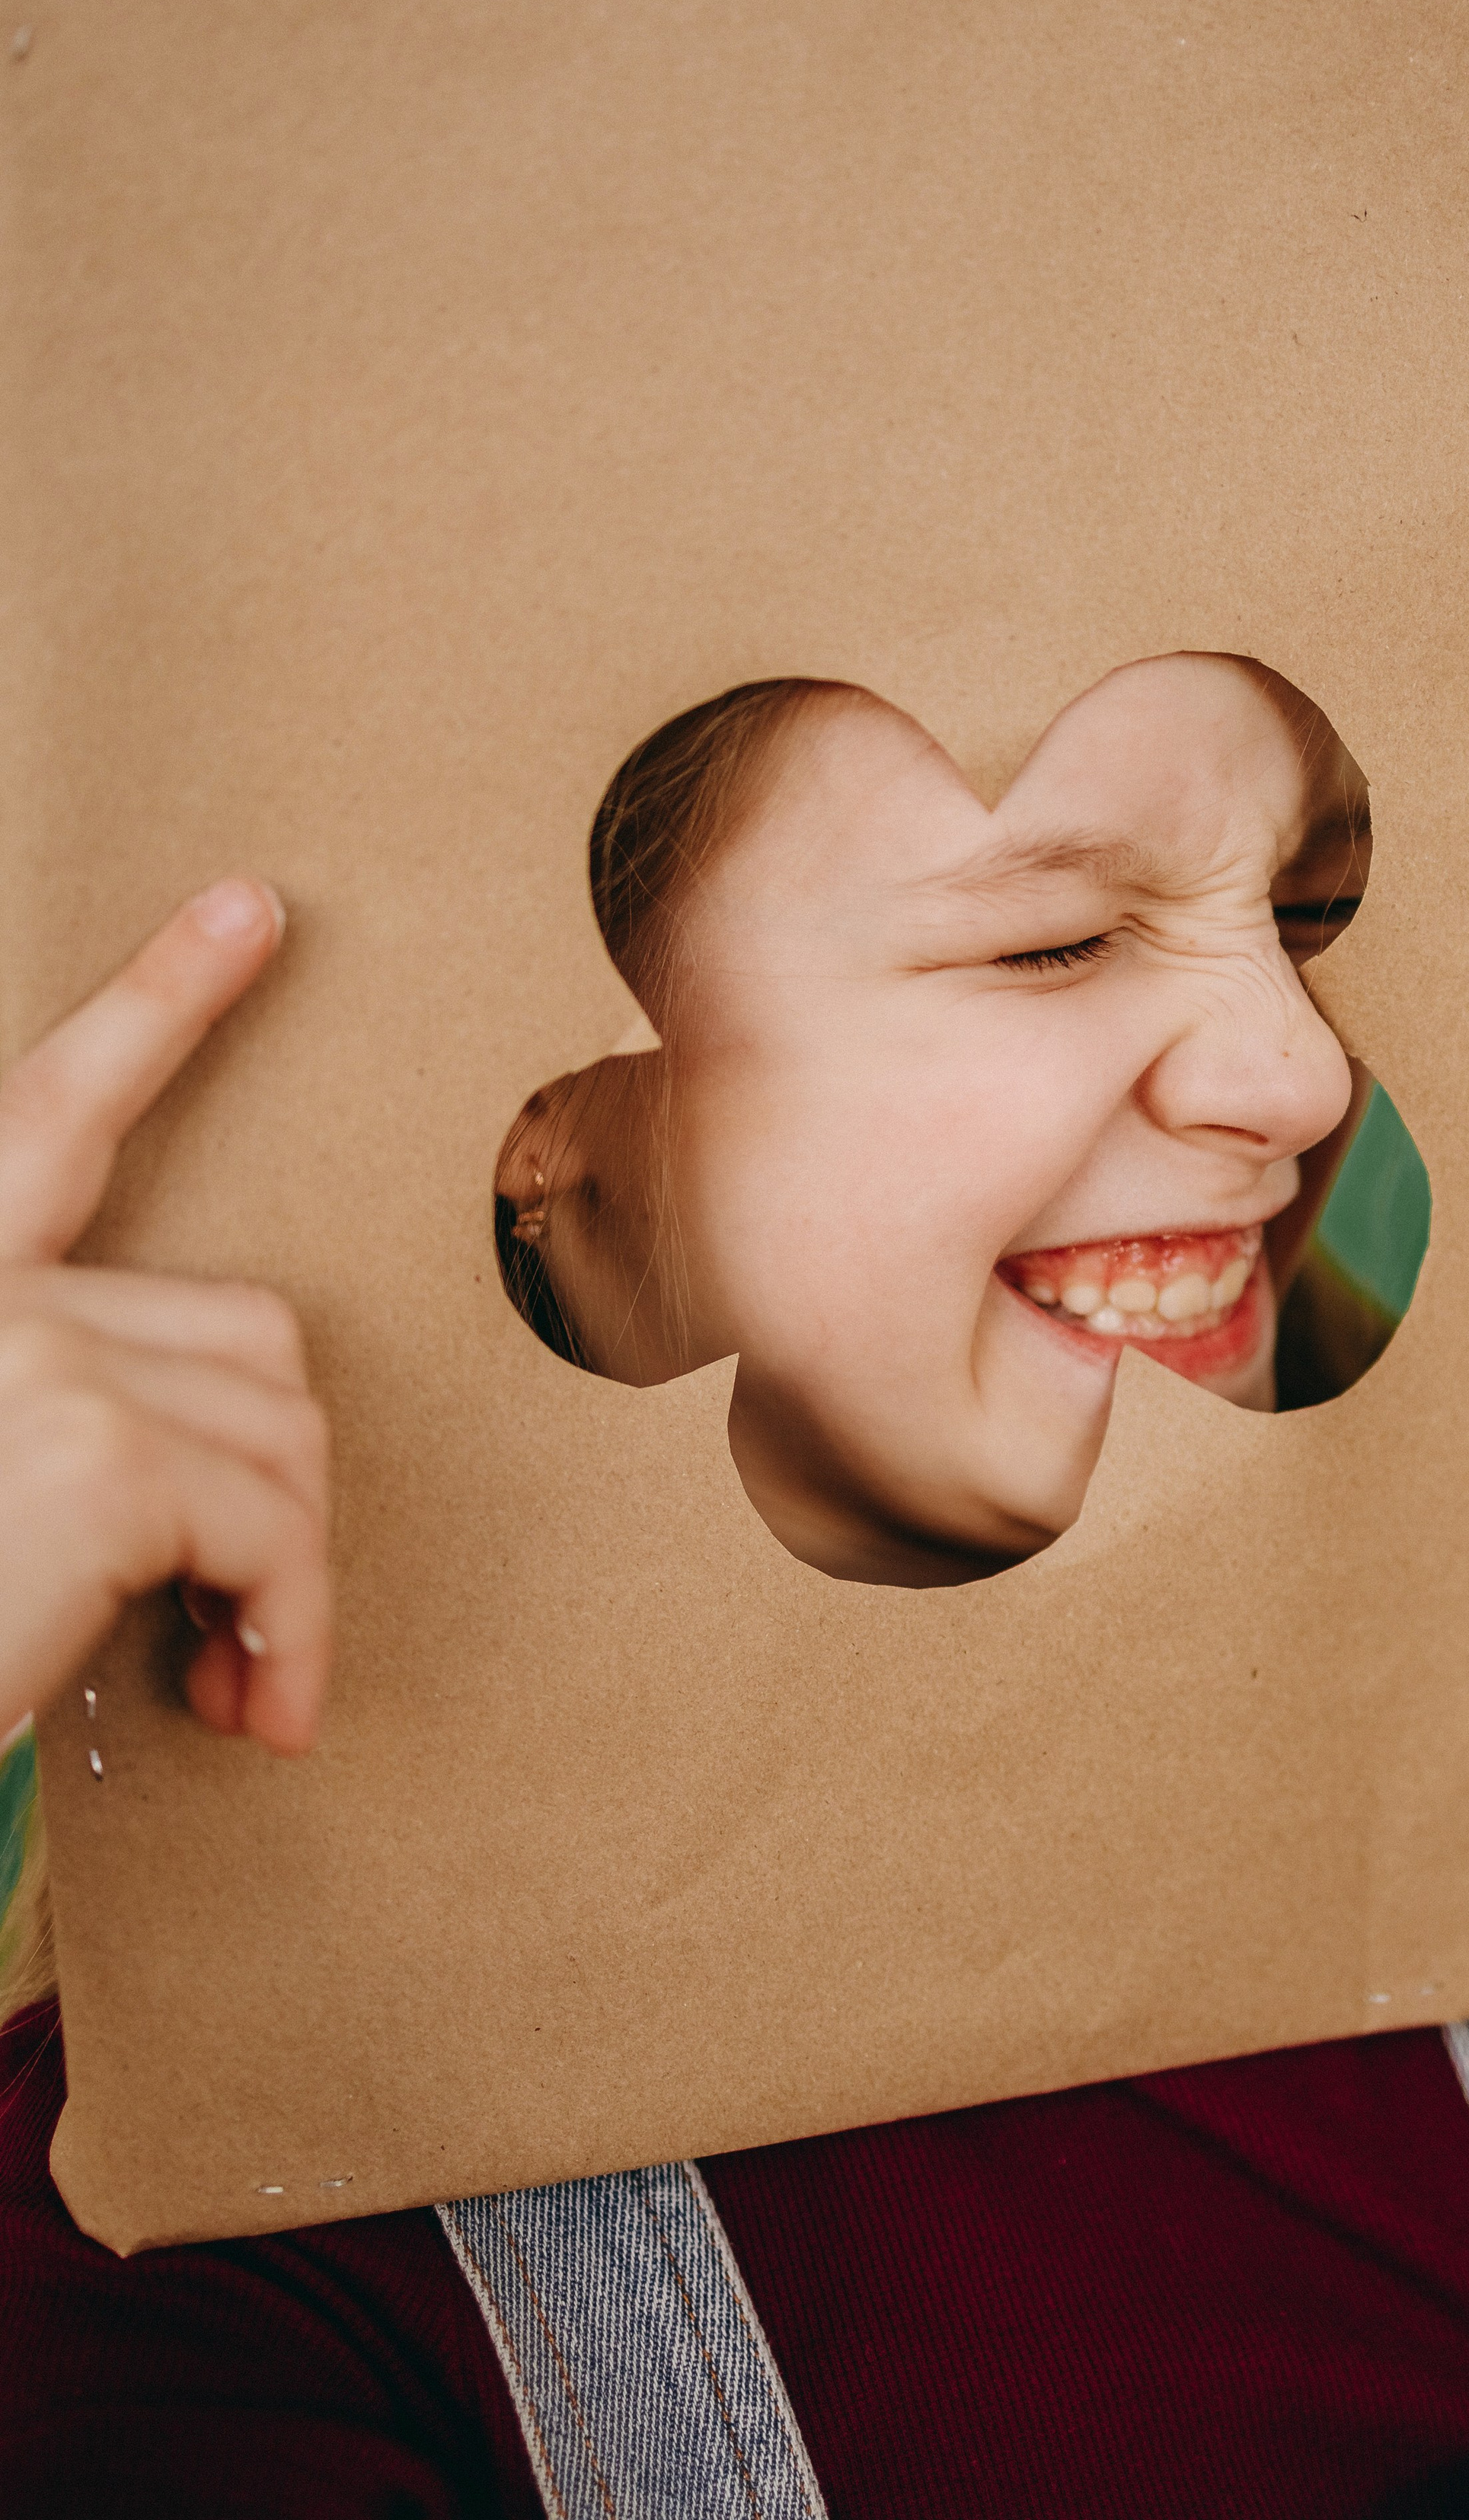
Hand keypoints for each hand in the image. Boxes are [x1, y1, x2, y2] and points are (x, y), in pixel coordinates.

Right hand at [0, 882, 329, 1754]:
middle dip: (271, 1487)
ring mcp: (28, 1349)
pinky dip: (292, 1625)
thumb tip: (227, 1467)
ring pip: (280, 1427)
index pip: (49, 1115)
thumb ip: (57, 1405)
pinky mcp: (94, 1445)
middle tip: (249, 1618)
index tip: (248, 910)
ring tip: (237, 1677)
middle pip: (245, 1334)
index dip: (154, 1006)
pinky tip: (249, 1704)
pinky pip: (274, 1522)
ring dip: (286, 1573)